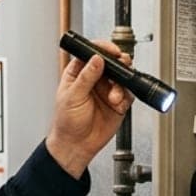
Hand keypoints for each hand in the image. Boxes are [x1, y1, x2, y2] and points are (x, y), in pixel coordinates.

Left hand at [45, 39, 132, 177]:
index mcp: (79, 73)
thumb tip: (96, 59)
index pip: (92, 54)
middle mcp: (95, 80)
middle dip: (119, 63)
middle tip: (122, 65)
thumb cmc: (67, 122)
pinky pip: (128, 94)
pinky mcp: (118, 103)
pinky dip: (125, 97)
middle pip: (111, 63)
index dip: (103, 49)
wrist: (76, 145)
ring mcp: (107, 91)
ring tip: (114, 97)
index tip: (112, 51)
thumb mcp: (73, 96)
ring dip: (121, 85)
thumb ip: (86, 77)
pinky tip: (117, 104)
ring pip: (122, 78)